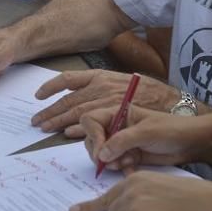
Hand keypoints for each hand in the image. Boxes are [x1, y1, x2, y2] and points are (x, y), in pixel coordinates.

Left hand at [31, 69, 179, 134]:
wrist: (175, 107)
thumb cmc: (151, 96)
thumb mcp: (124, 84)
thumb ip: (103, 91)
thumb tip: (82, 104)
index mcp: (101, 76)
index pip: (69, 79)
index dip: (51, 86)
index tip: (37, 95)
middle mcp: (102, 87)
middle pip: (69, 100)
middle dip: (50, 112)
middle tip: (36, 122)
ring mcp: (110, 102)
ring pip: (77, 113)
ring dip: (59, 122)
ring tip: (45, 129)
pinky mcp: (117, 117)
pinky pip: (93, 124)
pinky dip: (79, 129)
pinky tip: (68, 133)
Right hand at [76, 105, 211, 172]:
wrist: (192, 143)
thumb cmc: (172, 129)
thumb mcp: (146, 132)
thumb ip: (122, 141)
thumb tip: (101, 155)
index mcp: (118, 113)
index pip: (91, 120)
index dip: (92, 136)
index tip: (101, 152)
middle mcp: (116, 126)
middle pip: (92, 139)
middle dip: (100, 153)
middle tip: (113, 162)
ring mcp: (122, 142)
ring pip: (102, 155)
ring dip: (111, 162)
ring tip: (128, 163)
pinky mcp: (129, 156)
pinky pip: (115, 165)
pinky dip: (121, 170)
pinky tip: (133, 169)